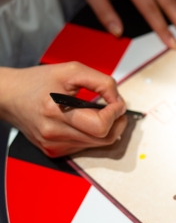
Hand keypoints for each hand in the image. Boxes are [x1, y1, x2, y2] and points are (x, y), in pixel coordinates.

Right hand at [0, 63, 127, 156]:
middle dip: (118, 123)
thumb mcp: (71, 71)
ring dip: (107, 129)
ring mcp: (54, 145)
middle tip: (117, 109)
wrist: (8, 96)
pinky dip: (93, 135)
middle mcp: (54, 133)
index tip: (118, 102)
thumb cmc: (37, 81)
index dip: (116, 114)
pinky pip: (85, 147)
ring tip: (104, 112)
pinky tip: (87, 121)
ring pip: (97, 145)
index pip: (101, 125)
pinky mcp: (53, 151)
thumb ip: (101, 82)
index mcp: (56, 112)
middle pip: (104, 139)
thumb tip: (118, 99)